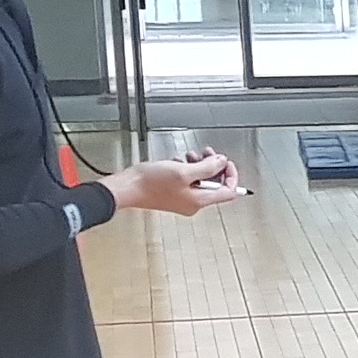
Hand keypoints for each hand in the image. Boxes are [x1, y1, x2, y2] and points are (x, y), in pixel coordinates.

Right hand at [111, 152, 245, 216]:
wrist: (126, 188)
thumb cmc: (150, 183)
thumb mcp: (183, 171)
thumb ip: (207, 167)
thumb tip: (222, 162)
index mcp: (199, 201)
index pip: (229, 192)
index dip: (231, 175)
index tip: (226, 162)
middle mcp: (193, 203)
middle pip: (215, 184)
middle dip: (213, 166)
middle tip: (207, 154)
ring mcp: (182, 199)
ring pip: (200, 180)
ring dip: (198, 165)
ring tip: (190, 156)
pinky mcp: (172, 193)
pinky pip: (187, 180)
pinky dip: (186, 168)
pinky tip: (177, 161)